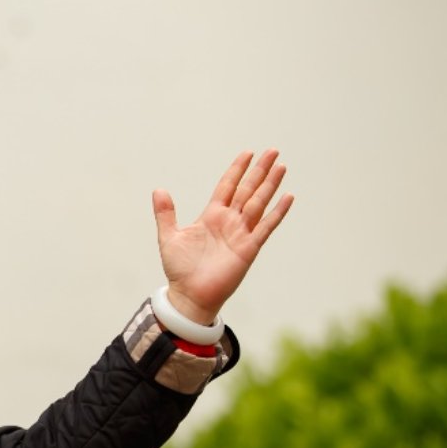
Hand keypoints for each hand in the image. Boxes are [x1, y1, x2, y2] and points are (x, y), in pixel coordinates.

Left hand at [152, 150, 292, 323]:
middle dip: (259, 171)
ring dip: (270, 185)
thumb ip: (165, 213)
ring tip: (281, 166)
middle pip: (248, 190)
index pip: (228, 186)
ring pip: (259, 203)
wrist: (189, 295)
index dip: (237, 170)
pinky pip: (265, 227)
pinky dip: (277, 212)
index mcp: (212, 216)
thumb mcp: (169, 236)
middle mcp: (229, 222)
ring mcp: (241, 234)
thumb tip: (159, 190)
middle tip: (273, 151)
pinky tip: (287, 197)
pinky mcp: (248, 249)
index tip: (247, 153)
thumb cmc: (180, 269)